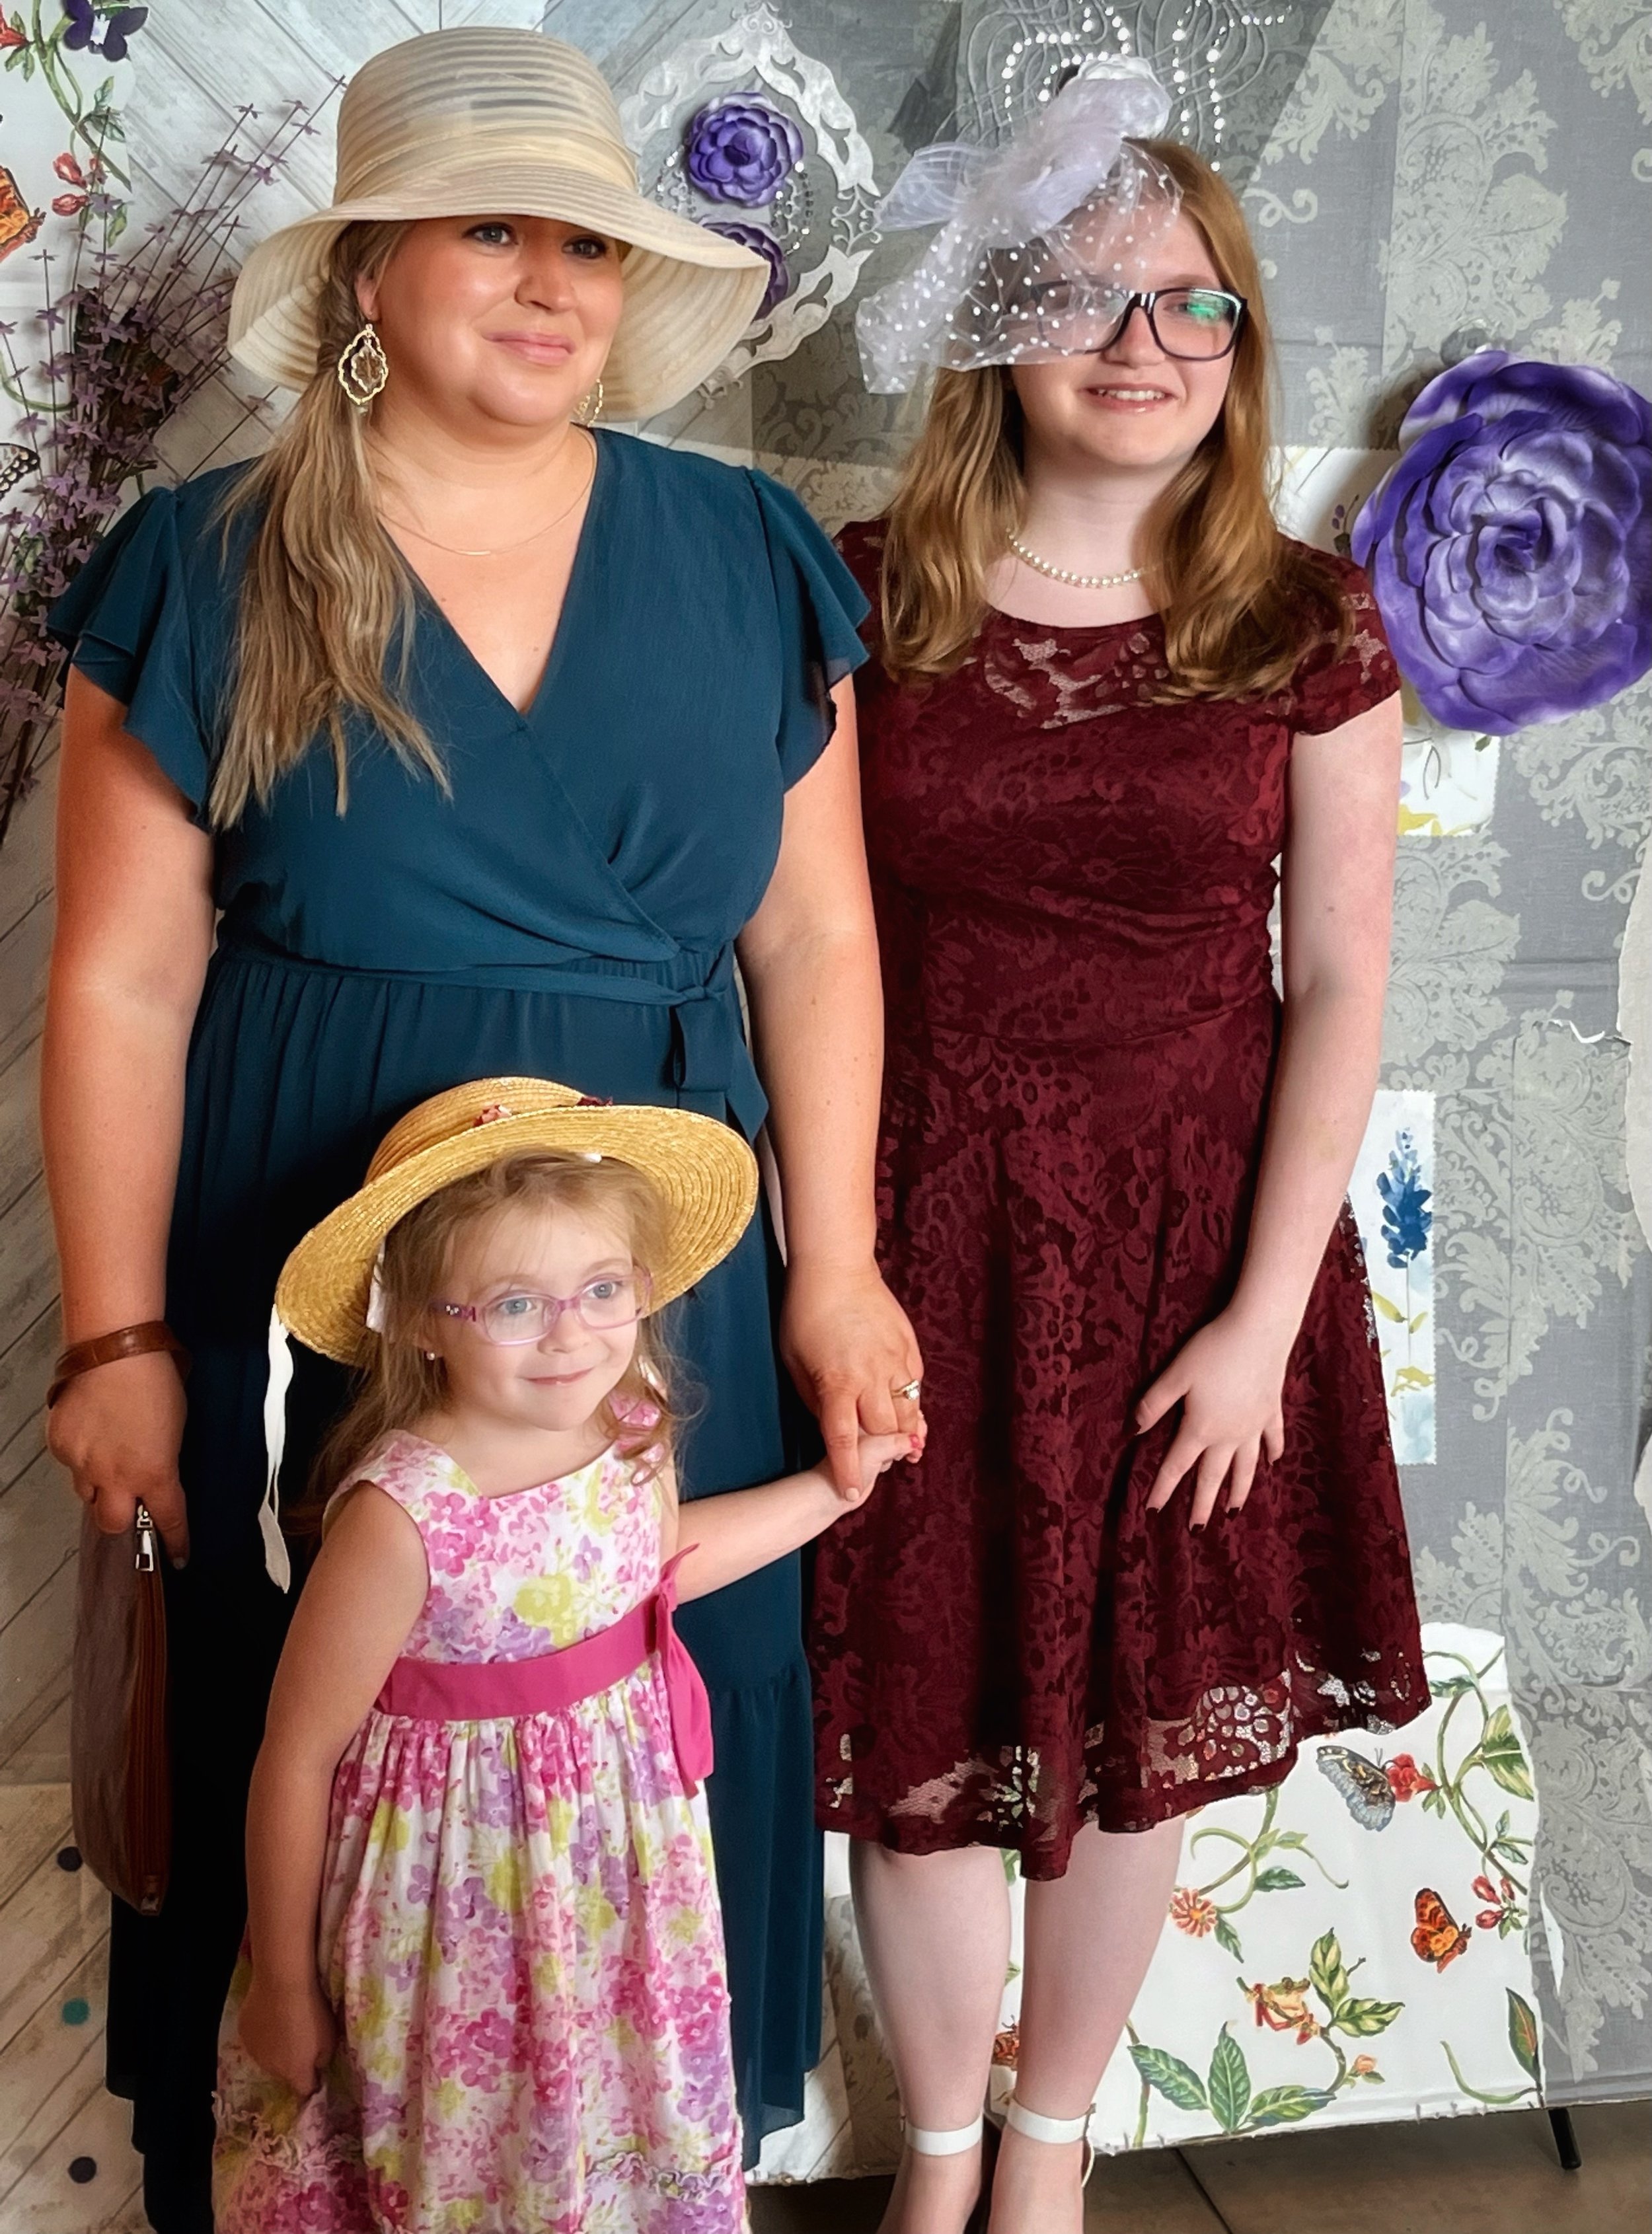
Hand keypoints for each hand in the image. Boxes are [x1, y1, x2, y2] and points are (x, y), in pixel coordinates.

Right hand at [46, 1348, 189, 1563]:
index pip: (168, 1519)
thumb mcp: (175, 1429)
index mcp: (154, 1473)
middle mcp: (115, 1477)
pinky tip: (92, 1430)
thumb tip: (154, 1473)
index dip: (175, 1541)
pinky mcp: (60, 1446)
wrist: (114, 1352)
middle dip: (121, 1518)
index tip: (179, 1556)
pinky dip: (81, 1455)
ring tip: (109, 1452)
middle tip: (129, 1498)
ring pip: (87, 1494)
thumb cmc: (155, 1381)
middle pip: (112, 1524)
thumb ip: (162, 1461)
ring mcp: (83, 1463)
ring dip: (100, 1484)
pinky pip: (71, 1464)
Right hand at [238, 1970, 335, 2096]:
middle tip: (302, 2041)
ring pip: (268, 2057)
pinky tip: (271, 2014)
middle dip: (293, 2063)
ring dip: (276, 2049)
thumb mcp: (330, 2039)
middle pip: (285, 2073)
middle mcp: (270, 2069)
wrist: (282, 1984)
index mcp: (294, 2073)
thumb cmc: (312, 2012)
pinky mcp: (243, 2033)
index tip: (316, 2075)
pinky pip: (256, 2039)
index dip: (312, 2084)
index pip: (304, 2091)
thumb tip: (316, 2068)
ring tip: (285, 2025)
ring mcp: (253, 2052)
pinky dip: (263, 2032)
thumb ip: (323, 2061)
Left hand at [780, 1261, 923, 1498]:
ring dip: (905, 1433)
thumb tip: (834, 1427)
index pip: (845, 1441)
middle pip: (884, 1432)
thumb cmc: (805, 1314)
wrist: (837, 1268)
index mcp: (837, 1384)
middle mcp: (870, 1377)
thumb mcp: (795, 1362)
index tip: (850, 1494)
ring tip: (904, 1449)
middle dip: (881, 1453)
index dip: (848, 1471)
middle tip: (876, 1464)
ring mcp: (895, 1361)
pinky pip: (915, 1387)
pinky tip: (907, 1410)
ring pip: (908, 1413)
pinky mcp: (909, 1348)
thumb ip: (816, 1399)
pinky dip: (912, 1403)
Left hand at [1136, 1308, 1290, 1527]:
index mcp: (1200, 1428)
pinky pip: (1272, 1439)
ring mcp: (1254, 1426)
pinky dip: (1272, 1453)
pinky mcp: (1271, 1410)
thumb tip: (1133, 1431)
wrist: (1259, 1332)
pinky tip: (1272, 1464)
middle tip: (1196, 1530)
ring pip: (1245, 1467)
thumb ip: (1154, 1404)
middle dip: (1202, 1505)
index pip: (1176, 1466)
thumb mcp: (1175, 1375)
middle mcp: (1229, 1435)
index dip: (1162, 1489)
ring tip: (1233, 1512)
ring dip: (1238, 1491)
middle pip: (1212, 1477)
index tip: (1151, 1511)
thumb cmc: (1212, 1350)